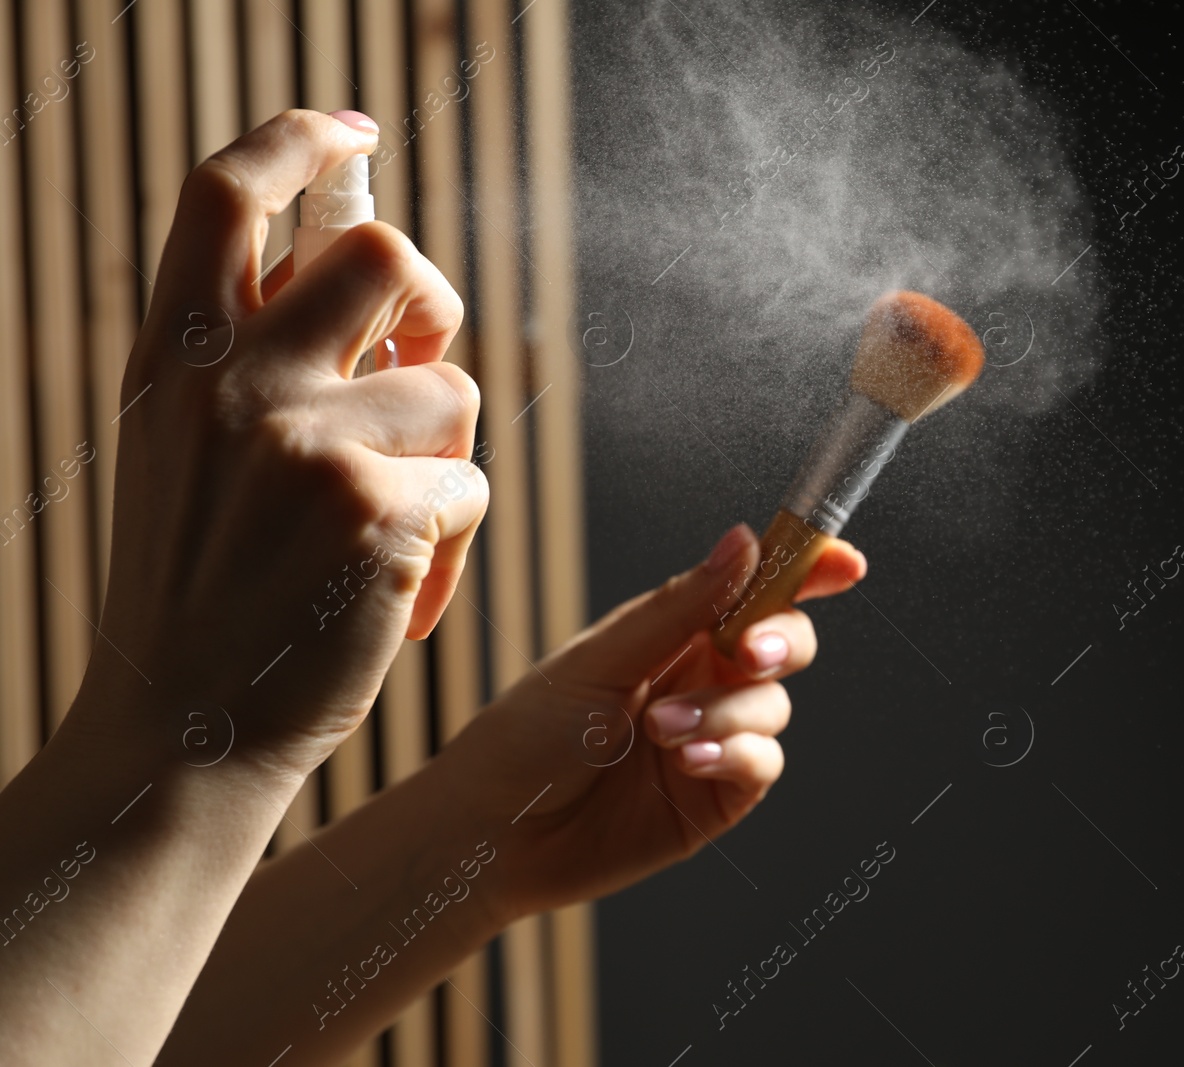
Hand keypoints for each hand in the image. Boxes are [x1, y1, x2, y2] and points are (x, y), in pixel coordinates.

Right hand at [86, 110, 485, 777]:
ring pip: (451, 388)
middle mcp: (234, 381)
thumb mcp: (188, 452)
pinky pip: (470, 485)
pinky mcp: (380, 509)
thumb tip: (365, 276)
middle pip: (383, 253)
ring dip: (442, 463)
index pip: (225, 193)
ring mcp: (306, 442)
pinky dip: (453, 543)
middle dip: (430, 302)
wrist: (186, 733)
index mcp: (176, 358)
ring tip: (389, 540)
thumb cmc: (205, 594)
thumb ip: (254, 360)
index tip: (349, 132)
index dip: (295, 141)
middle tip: (421, 362)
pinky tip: (398, 598)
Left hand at [448, 523, 866, 919]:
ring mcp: (714, 736)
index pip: (755, 589)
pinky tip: (688, 760)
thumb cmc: (527, 736)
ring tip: (662, 730)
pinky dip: (736, 752)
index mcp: (674, 632)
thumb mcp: (601, 657)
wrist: (493, 834)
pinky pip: (762, 763)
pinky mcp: (718, 796)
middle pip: (783, 641)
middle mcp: (702, 678)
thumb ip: (681, 606)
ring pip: (774, 704)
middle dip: (778, 640)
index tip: (843, 564)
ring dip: (728, 709)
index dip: (807, 572)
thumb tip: (746, 541)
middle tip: (746, 651)